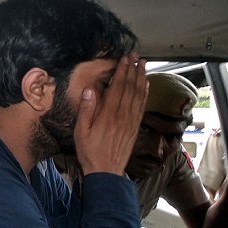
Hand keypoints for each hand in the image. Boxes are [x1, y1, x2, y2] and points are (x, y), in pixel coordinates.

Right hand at [74, 54, 148, 175]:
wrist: (106, 171)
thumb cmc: (89, 152)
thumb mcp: (80, 132)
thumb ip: (86, 110)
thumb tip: (89, 90)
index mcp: (108, 114)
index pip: (117, 87)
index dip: (122, 71)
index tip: (125, 58)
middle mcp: (122, 115)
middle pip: (130, 88)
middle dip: (133, 70)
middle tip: (136, 56)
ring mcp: (131, 121)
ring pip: (138, 95)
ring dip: (141, 78)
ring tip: (143, 65)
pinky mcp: (134, 127)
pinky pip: (141, 106)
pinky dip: (145, 93)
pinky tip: (146, 85)